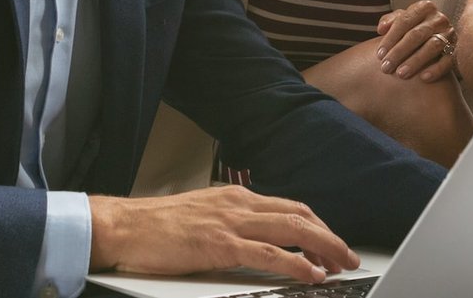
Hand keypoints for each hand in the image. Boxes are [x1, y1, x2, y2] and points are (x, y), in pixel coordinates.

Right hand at [89, 187, 358, 283]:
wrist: (123, 226)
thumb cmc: (156, 226)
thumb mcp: (203, 217)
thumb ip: (231, 224)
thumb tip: (257, 241)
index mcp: (236, 197)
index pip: (289, 207)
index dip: (316, 226)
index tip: (331, 243)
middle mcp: (239, 204)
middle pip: (300, 215)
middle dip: (330, 236)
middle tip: (349, 256)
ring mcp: (231, 222)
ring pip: (293, 229)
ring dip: (324, 247)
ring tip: (342, 264)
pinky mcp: (220, 245)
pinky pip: (269, 254)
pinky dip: (296, 263)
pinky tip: (312, 274)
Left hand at [375, 0, 456, 81]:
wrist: (441, 40)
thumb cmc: (415, 30)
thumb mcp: (404, 21)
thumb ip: (391, 21)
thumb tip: (382, 29)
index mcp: (424, 8)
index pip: (404, 21)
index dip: (390, 38)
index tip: (378, 55)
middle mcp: (439, 19)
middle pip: (416, 35)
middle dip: (399, 52)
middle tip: (385, 68)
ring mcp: (450, 34)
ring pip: (432, 47)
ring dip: (415, 61)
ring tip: (400, 74)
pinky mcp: (457, 51)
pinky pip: (448, 60)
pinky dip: (436, 69)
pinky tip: (423, 78)